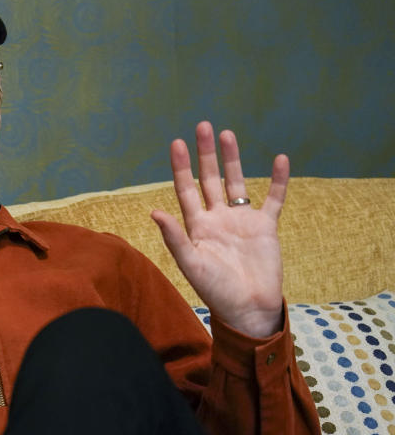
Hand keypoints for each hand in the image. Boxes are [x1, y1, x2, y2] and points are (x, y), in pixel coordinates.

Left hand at [151, 121, 287, 336]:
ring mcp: (242, 221)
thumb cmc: (215, 290)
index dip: (181, 167)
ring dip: (233, 159)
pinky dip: (278, 180)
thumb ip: (175, 238)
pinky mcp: (266, 227)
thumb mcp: (191, 264)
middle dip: (205, 153)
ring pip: (236, 182)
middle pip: (209, 179)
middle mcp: (218, 218)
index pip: (186, 189)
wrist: (248, 308)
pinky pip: (273, 199)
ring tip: (228, 134)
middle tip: (202, 126)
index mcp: (197, 226)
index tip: (176, 143)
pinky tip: (280, 159)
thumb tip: (155, 212)